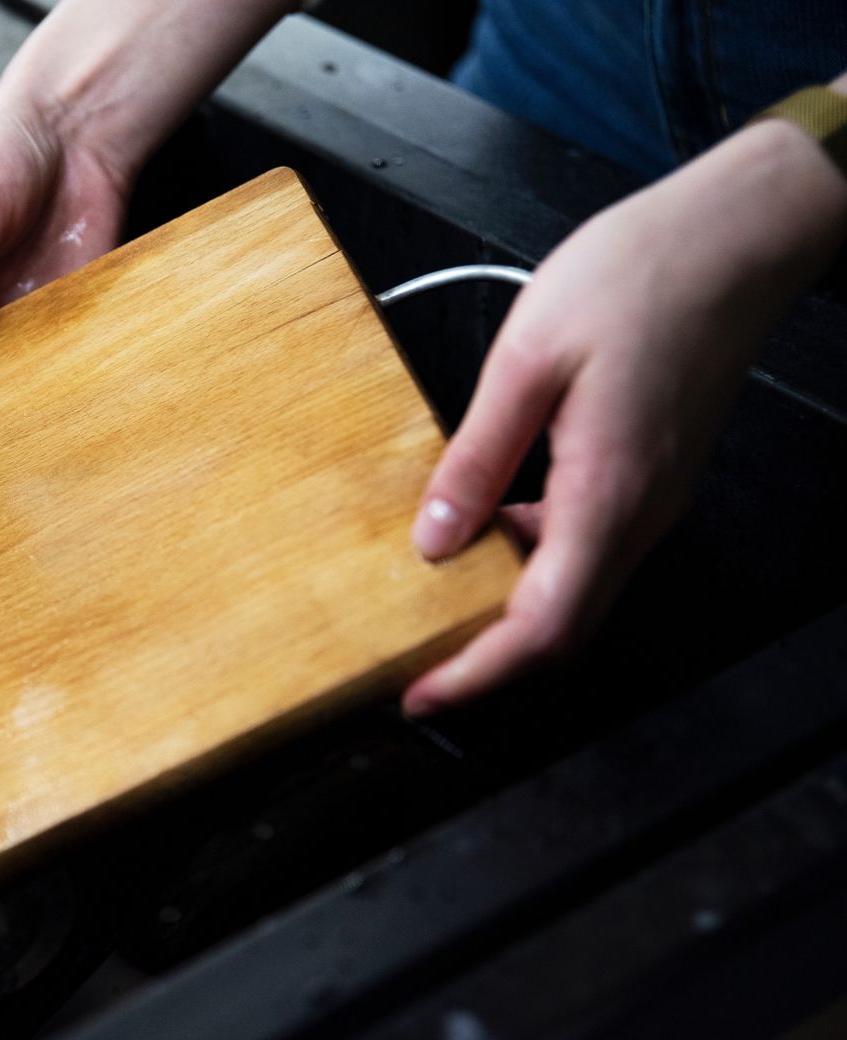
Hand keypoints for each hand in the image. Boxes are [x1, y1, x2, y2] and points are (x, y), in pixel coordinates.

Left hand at [402, 117, 846, 716]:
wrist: (731, 237)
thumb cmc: (634, 278)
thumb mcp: (526, 362)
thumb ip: (477, 458)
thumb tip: (433, 538)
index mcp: (608, 494)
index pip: (542, 626)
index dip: (478, 674)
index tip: (420, 695)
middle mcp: (640, 514)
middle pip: (562, 627)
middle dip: (487, 660)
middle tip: (414, 665)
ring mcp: (651, 499)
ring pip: (575, 589)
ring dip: (507, 611)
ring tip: (433, 603)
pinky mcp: (650, 477)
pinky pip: (587, 546)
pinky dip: (532, 560)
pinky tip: (484, 530)